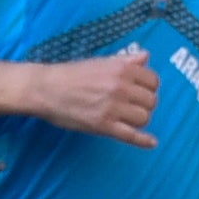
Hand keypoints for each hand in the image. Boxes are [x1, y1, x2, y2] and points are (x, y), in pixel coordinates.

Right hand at [33, 45, 158, 147]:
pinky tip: (151, 143)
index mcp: (121, 69)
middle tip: (130, 105)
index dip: (148, 87)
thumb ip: (126, 60)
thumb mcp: (100, 62)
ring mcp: (113, 107)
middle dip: (143, 104)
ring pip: (144, 118)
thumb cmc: (72, 74)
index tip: (139, 91)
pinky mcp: (104, 125)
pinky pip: (131, 136)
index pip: (153, 81)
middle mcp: (120, 87)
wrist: (45, 88)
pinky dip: (143, 141)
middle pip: (151, 101)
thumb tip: (146, 56)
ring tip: (126, 117)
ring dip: (138, 119)